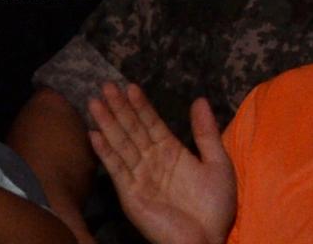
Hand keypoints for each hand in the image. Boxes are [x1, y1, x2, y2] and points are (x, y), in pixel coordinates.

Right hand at [85, 85, 238, 243]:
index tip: (129, 86)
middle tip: (106, 85)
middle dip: (119, 108)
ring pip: (121, 144)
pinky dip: (106, 153)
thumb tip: (199, 99)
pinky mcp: (132, 195)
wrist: (209, 239)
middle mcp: (152, 162)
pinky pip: (117, 170)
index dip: (141, 105)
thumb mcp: (217, 162)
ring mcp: (140, 178)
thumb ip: (205, 132)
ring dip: (108, 123)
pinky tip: (95, 135)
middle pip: (132, 130)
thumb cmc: (216, 205)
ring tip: (95, 102)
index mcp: (172, 152)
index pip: (152, 123)